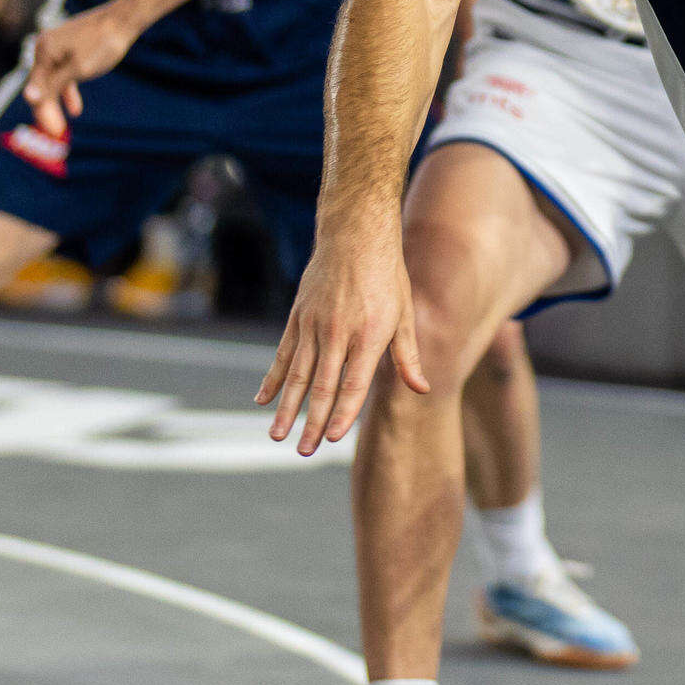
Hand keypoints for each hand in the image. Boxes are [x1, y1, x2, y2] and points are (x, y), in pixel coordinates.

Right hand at [21, 5, 133, 134]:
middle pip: (42, 84)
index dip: (42, 112)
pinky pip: (63, 71)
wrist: (122, 20)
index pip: (36, 88)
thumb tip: (29, 97)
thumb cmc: (101, 45)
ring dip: (58, 101)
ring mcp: (56, 45)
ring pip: (53, 80)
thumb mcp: (78, 69)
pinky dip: (68, 89)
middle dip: (48, 109)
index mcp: (44, 51)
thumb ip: (53, 84)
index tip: (54, 132)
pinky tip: (75, 108)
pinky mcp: (68, 46)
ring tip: (64, 122)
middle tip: (57, 132)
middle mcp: (45, 46)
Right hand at [257, 210, 426, 455]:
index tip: (330, 439)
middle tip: (303, 451)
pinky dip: (271, 379)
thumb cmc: (387, 275)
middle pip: (322, 386)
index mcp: (369, 335)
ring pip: (296, 374)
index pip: (354, 384)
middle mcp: (338, 332)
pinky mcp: (297, 316)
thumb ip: (408, 355)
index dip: (342, 414)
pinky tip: (262, 401)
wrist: (355, 233)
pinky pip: (282, 353)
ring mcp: (314, 324)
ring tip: (277, 436)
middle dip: (311, 422)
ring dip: (286, 408)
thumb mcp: (405, 313)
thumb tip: (422, 389)